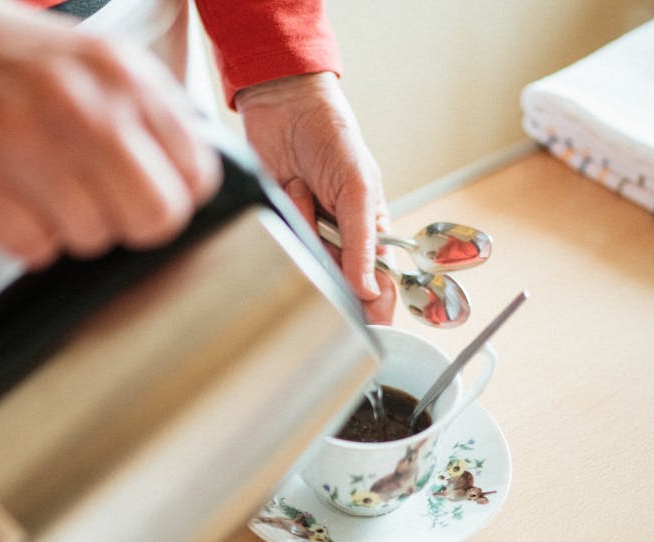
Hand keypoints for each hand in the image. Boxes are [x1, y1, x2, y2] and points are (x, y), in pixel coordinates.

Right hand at [0, 0, 220, 267]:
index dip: (172, 196)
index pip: (195, 175)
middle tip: (98, 205)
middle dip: (129, 225)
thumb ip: (145, 112)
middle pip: (154, 218)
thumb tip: (187, 178)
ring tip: (38, 189)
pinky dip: (21, 237)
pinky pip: (32, 250)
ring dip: (69, 229)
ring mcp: (21, 141)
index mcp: (119, 72)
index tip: (146, 192)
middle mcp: (79, 104)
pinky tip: (6, 198)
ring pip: (92, 240)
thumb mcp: (89, 58)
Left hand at [235, 72, 394, 323]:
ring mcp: (306, 235)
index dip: (375, 305)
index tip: (370, 323)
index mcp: (369, 230)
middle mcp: (337, 239)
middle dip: (327, 256)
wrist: (283, 106)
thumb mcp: (358, 188)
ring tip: (302, 188)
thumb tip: (368, 290)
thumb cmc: (332, 136)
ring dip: (303, 226)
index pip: (378, 282)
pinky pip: (276, 246)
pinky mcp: (276, 228)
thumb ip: (363, 241)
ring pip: (303, 264)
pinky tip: (287, 191)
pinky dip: (283, 220)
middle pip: (336, 280)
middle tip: (320, 215)